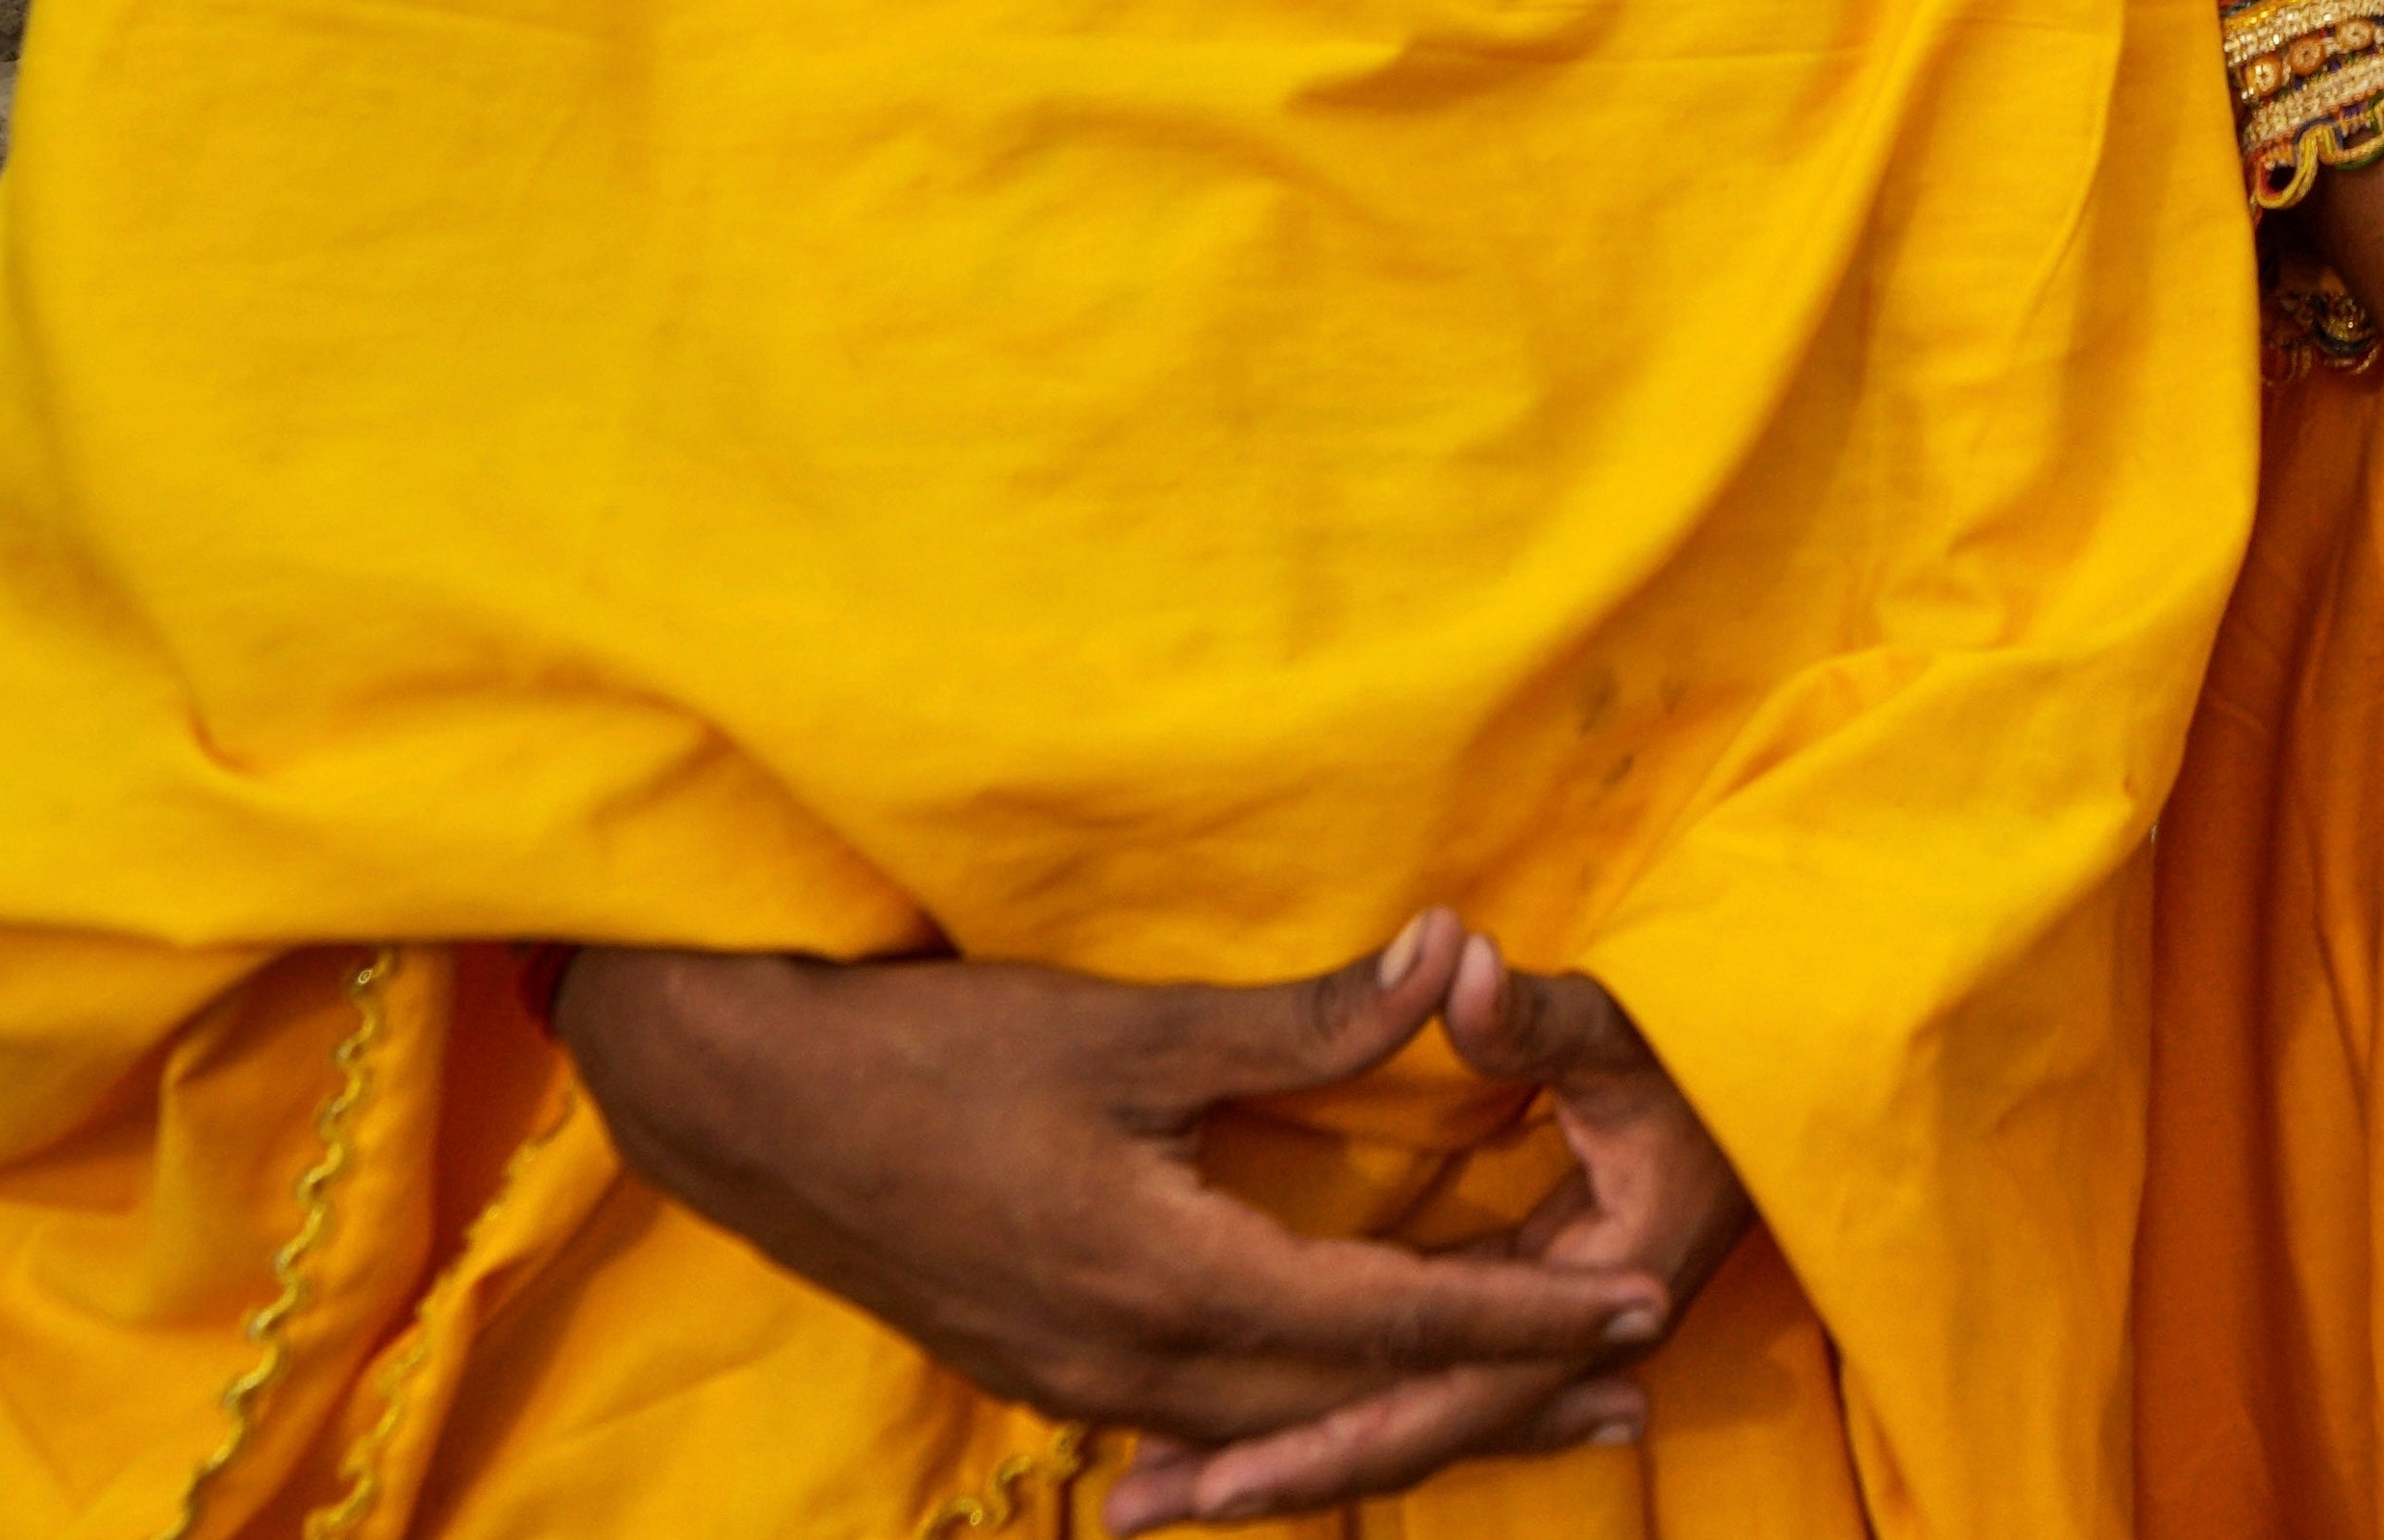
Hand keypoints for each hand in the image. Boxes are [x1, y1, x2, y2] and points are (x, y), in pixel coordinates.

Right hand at [553, 922, 1676, 1478]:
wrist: (744, 1109)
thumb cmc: (934, 1050)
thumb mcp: (1131, 1025)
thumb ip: (1304, 1019)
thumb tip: (1456, 952)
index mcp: (1162, 1280)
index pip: (1385, 1319)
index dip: (1520, 1318)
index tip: (1638, 1306)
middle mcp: (1126, 1365)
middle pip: (1351, 1408)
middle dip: (1498, 1403)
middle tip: (1633, 1393)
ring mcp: (1077, 1386)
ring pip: (1279, 1431)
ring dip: (1408, 1420)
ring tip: (1531, 1410)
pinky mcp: (1044, 1374)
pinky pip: (1206, 1424)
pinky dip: (1304, 1424)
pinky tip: (1354, 1417)